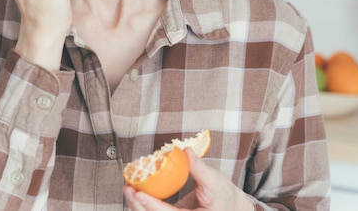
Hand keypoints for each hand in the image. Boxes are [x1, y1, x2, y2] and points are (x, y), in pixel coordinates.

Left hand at [123, 148, 254, 210]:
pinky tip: (135, 190)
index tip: (139, 193)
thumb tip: (186, 151)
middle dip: (138, 206)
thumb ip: (199, 169)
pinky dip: (143, 203)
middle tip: (128, 188)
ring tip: (128, 188)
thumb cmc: (224, 196)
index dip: (152, 205)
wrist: (230, 206)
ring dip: (137, 205)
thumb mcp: (215, 181)